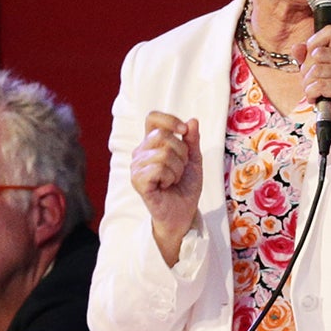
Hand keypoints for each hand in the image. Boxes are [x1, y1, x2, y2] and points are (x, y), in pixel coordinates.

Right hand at [131, 111, 203, 261]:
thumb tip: (192, 121)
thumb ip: (192, 140)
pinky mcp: (137, 181)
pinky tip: (167, 185)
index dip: (169, 120)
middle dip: (181, 152)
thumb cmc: (185, 187)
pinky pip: (158, 168)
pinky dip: (170, 177)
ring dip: (177, 168)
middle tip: (181, 168)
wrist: (184, 212)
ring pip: (163, 153)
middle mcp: (140, 152)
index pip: (152, 118)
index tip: (184, 131)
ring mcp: (136, 167)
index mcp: (152, 144)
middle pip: (162, 135)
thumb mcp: (194, 160)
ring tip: (174, 179)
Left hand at [299, 27, 330, 147]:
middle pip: (318, 52)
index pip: (330, 32)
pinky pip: (318, 85)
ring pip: (316, 69)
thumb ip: (308, 57)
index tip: (311, 59)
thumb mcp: (321, 72)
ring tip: (315, 92)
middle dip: (307, 69)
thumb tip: (297, 48)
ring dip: (308, 84)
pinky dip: (312, 94)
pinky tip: (317, 99)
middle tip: (313, 82)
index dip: (313, 43)